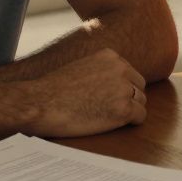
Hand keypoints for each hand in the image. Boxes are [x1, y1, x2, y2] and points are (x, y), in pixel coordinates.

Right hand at [25, 48, 146, 136]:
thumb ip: (99, 71)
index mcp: (110, 56)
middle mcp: (121, 68)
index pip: (129, 73)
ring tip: (109, 118)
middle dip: (129, 98)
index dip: (122, 88)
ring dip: (129, 111)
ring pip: (141, 102)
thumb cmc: (52, 90)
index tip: (111, 97)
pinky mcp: (123, 109)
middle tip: (111, 110)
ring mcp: (123, 88)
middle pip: (138, 87)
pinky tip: (116, 124)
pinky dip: (131, 123)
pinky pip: (140, 117)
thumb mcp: (80, 67)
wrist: (40, 103)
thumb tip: (111, 84)